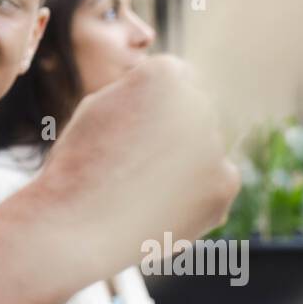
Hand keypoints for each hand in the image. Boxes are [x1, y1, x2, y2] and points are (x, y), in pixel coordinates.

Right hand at [27, 55, 239, 285]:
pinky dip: (197, 193)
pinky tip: (161, 205)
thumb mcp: (100, 107)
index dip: (150, 106)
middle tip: (133, 165)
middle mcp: (197, 102)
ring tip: (140, 189)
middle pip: (195, 111)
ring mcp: (215, 144)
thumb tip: (177, 95)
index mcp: (164, 73)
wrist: (77, 230)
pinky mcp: (225, 184)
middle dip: (172, 132)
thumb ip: (142, 93)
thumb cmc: (78, 166)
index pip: (178, 78)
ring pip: (205, 147)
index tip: (129, 130)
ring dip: (184, 163)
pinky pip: (217, 181)